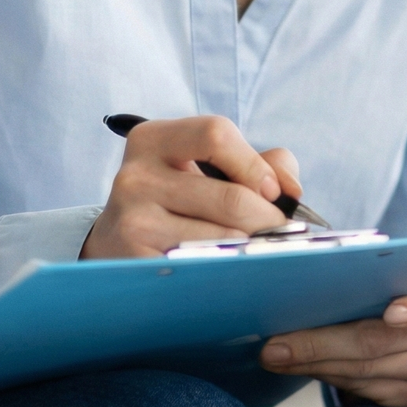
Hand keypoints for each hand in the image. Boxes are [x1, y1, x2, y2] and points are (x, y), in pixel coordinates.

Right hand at [81, 115, 300, 257]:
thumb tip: (291, 189)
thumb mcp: (206, 166)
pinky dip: (226, 271)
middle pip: (229, 197)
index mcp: (154, 140)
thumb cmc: (177, 200)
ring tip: (256, 252)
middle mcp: (135, 176)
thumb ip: (259, 161)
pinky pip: (202, 267)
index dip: (255, 164)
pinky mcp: (134, 262)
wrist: (115, 243)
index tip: (273, 192)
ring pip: (222, 237)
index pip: (216, 134)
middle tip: (281, 234)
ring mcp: (131, 221)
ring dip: (250, 248)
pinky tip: (229, 271)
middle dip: (268, 219)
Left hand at [260, 279, 406, 406]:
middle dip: (322, 342)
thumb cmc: (391, 301)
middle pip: (381, 341)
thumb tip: (301, 286)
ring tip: (277, 356)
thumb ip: (364, 282)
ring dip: (316, 364)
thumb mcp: (389, 285)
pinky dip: (330, 380)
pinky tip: (302, 369)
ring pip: (367, 370)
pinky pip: (367, 393)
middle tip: (277, 345)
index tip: (391, 314)